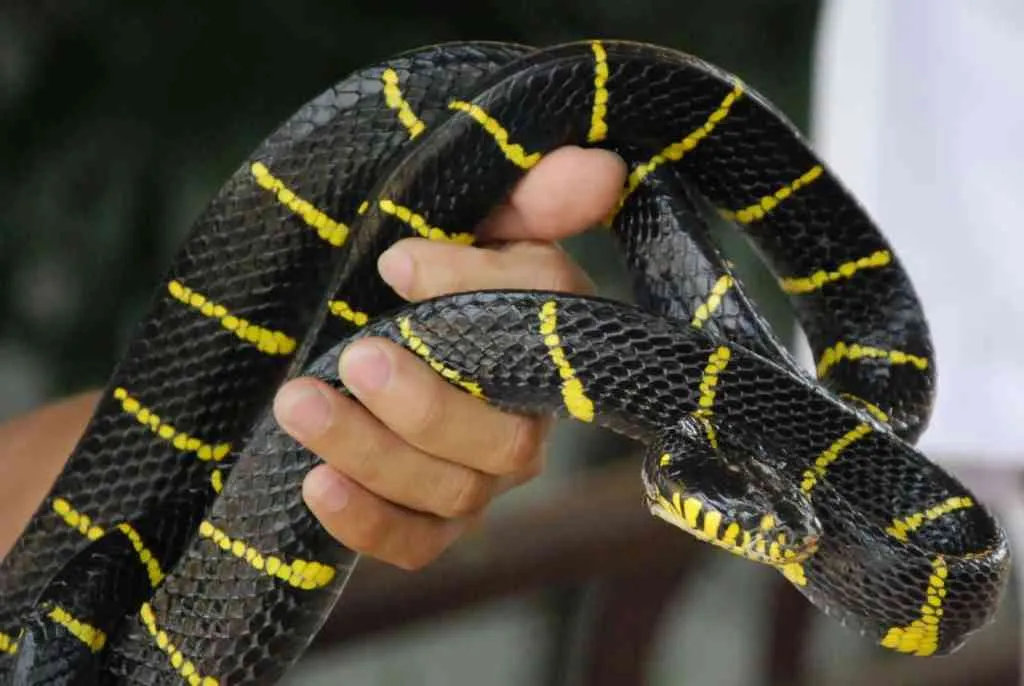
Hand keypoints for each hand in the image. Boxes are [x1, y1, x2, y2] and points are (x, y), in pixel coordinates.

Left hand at [272, 146, 625, 569]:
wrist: (381, 334)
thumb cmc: (438, 272)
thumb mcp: (480, 219)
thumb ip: (534, 197)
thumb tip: (599, 167)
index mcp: (545, 343)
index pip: (537, 325)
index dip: (476, 296)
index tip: (396, 263)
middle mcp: (527, 422)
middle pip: (501, 439)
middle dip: (425, 404)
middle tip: (355, 358)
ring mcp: (483, 480)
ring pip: (452, 493)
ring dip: (375, 455)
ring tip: (300, 405)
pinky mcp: (435, 521)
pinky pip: (416, 544)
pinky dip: (369, 526)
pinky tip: (316, 487)